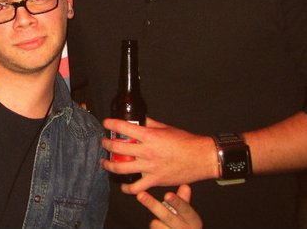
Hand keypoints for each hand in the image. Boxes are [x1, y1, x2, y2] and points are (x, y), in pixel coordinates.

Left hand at [101, 117, 216, 193]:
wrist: (202, 158)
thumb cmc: (186, 142)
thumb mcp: (166, 127)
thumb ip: (150, 123)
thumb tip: (139, 119)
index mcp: (150, 136)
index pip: (123, 128)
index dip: (111, 124)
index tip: (106, 123)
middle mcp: (147, 151)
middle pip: (118, 147)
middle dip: (107, 144)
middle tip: (104, 142)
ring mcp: (150, 167)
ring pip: (121, 168)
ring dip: (109, 164)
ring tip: (105, 162)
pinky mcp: (155, 180)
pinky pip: (136, 187)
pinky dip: (127, 188)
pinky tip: (123, 186)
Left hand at [137, 185, 202, 228]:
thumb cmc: (186, 227)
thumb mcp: (188, 216)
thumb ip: (183, 201)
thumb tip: (184, 186)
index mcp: (193, 220)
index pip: (184, 209)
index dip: (176, 202)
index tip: (167, 195)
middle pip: (167, 216)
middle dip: (152, 205)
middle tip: (140, 195)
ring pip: (157, 225)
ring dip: (155, 222)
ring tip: (160, 224)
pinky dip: (154, 228)